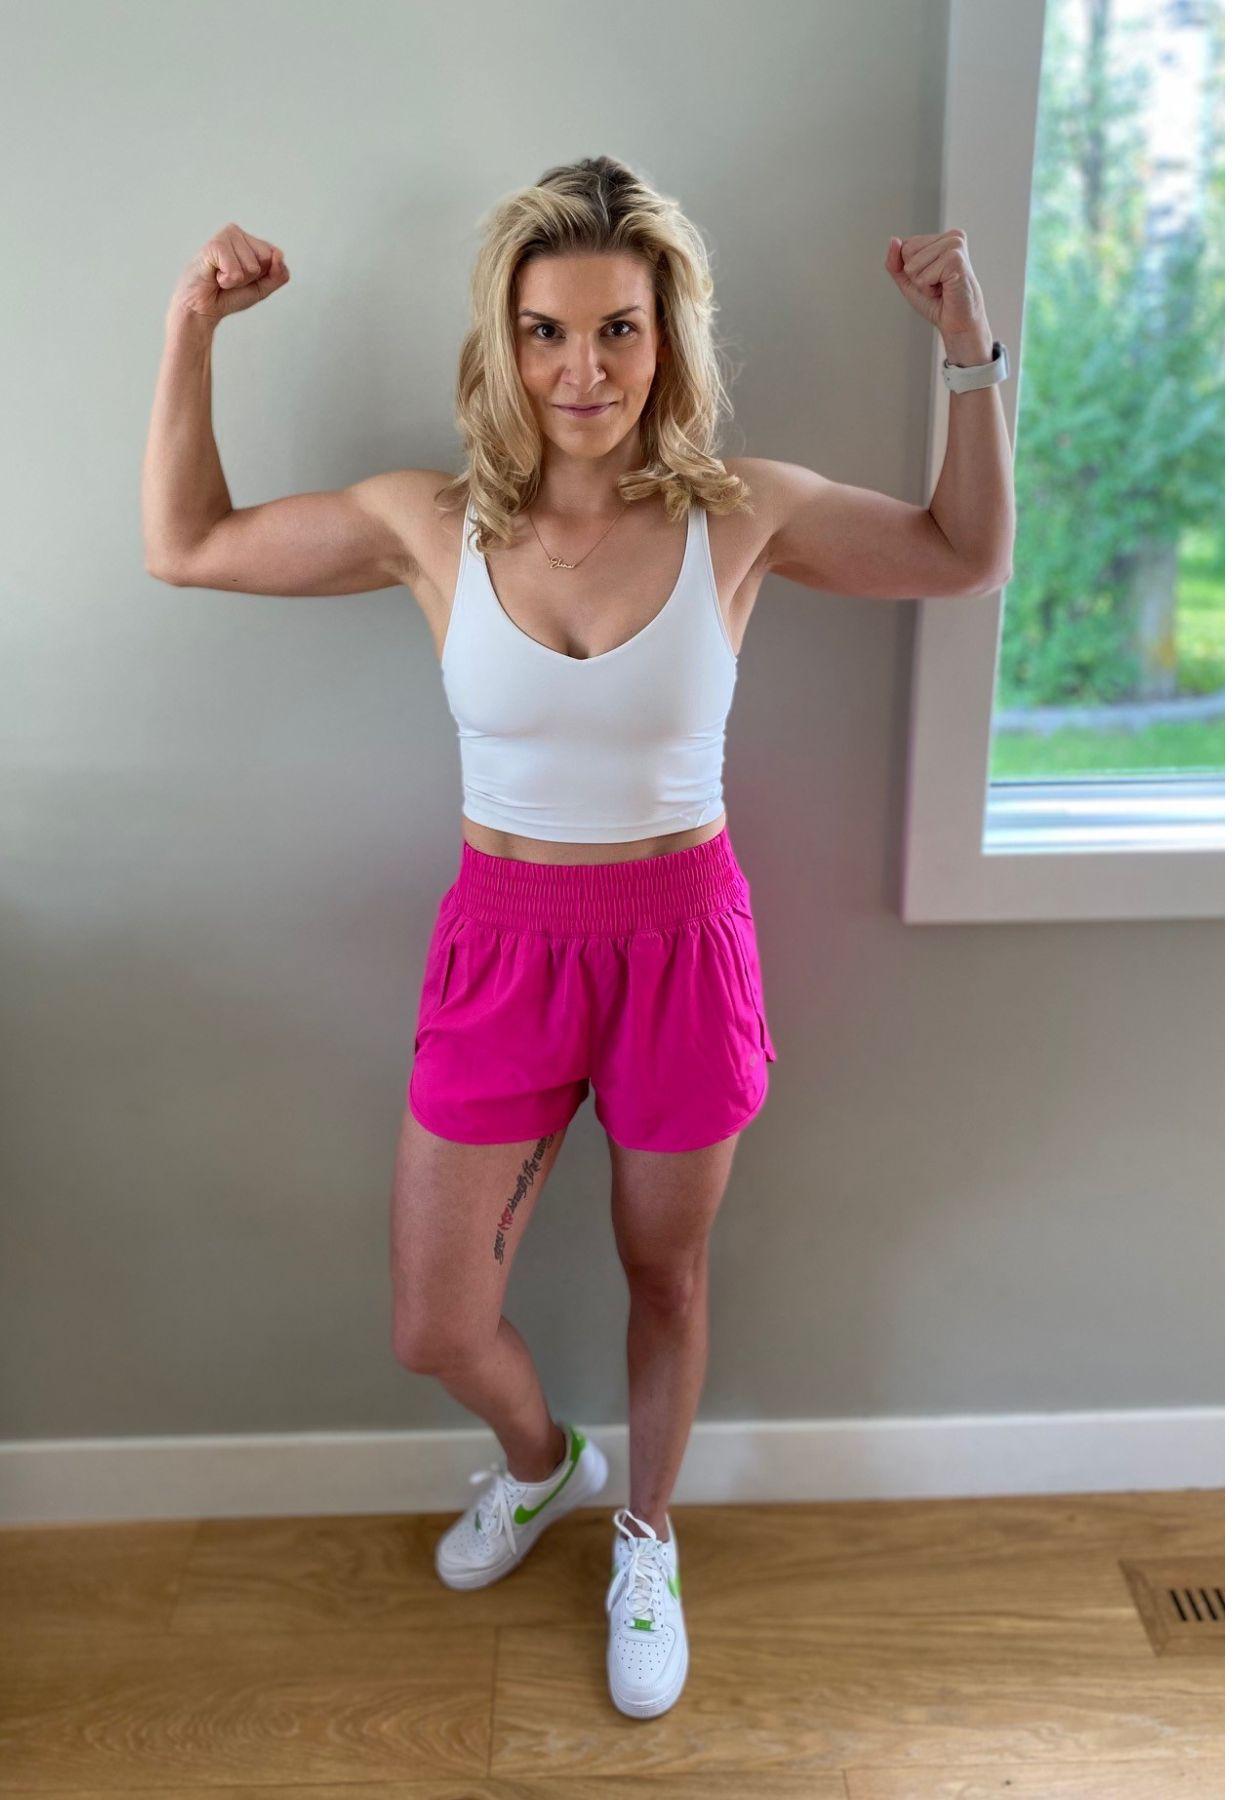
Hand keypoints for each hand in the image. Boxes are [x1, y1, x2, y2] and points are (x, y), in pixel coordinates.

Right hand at [169, 223, 289, 324]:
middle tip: (231, 278)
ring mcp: (226, 236)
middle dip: (250, 277)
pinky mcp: (214, 244)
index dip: (263, 276)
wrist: (203, 308)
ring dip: (236, 280)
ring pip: (252, 266)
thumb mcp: (263, 288)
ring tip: (221, 277)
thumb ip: (279, 274)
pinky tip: (215, 276)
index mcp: (252, 241)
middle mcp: (239, 234)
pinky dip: (227, 281)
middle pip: (265, 259)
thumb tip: (279, 254)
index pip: (276, 256)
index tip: (244, 279)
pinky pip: (235, 270)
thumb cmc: (229, 295)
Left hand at [884, 228, 989, 349]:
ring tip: (941, 287)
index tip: (931, 278)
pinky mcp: (955, 259)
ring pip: (912, 265)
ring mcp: (955, 246)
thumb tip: (894, 240)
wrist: (958, 323)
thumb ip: (895, 261)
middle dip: (915, 275)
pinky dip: (929, 290)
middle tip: (937, 284)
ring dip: (922, 284)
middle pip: (907, 251)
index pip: (905, 245)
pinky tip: (945, 289)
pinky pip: (923, 277)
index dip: (910, 269)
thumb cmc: (937, 302)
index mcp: (943, 237)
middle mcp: (952, 236)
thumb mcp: (908, 280)